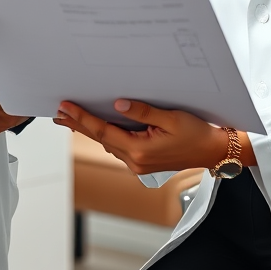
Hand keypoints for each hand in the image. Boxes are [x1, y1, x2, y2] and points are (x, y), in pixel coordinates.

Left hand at [54, 99, 254, 174]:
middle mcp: (135, 161)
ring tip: (70, 117)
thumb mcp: (171, 118)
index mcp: (140, 151)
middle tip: (57, 112)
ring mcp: (138, 164)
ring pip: (107, 143)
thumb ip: (143, 112)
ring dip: (89, 129)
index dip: (82, 118)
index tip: (65, 108)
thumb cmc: (197, 134)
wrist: (213, 151)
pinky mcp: (142, 162)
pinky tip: (97, 126)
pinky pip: (117, 146)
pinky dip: (104, 135)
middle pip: (99, 138)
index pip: (102, 131)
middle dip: (77, 124)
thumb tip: (118, 105)